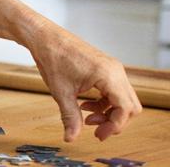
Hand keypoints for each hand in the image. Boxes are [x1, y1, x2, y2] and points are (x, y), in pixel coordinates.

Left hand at [28, 20, 141, 141]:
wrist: (44, 37)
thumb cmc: (52, 57)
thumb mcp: (60, 92)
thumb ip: (70, 117)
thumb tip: (71, 137)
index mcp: (108, 75)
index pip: (125, 108)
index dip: (114, 126)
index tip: (97, 135)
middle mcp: (115, 71)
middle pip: (130, 106)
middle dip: (114, 121)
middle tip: (95, 130)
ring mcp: (112, 68)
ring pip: (123, 99)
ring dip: (108, 113)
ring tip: (86, 118)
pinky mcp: (105, 68)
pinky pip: (114, 91)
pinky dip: (104, 103)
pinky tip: (85, 106)